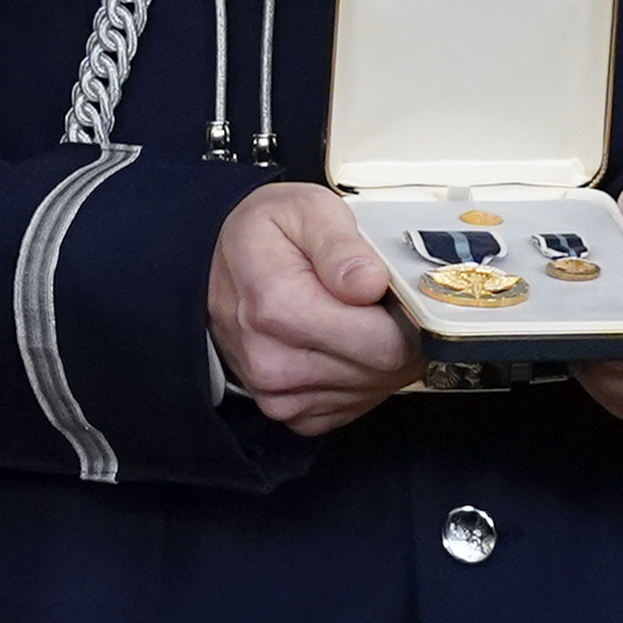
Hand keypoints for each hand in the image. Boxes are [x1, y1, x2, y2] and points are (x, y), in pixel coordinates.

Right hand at [206, 185, 423, 434]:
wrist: (216, 266)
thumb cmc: (265, 236)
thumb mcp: (305, 210)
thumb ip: (342, 244)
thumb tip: (370, 283)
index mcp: (278, 307)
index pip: (385, 343)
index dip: (405, 314)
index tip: (392, 291)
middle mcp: (271, 359)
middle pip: (385, 369)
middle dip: (395, 335)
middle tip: (375, 302)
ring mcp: (277, 392)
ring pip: (374, 388)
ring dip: (377, 357)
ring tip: (353, 319)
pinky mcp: (288, 412)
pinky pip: (352, 405)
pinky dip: (357, 378)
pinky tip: (340, 346)